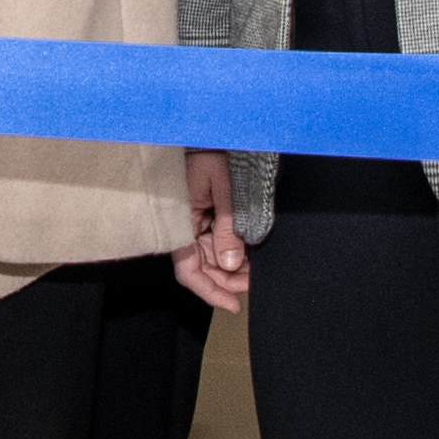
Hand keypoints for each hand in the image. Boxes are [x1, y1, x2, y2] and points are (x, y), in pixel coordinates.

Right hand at [176, 152, 251, 312]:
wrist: (211, 134)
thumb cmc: (210, 153)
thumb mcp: (223, 186)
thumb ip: (227, 225)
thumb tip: (231, 263)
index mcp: (180, 223)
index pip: (188, 270)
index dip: (210, 292)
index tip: (234, 305)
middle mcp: (185, 229)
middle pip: (204, 270)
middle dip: (229, 281)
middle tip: (256, 284)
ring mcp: (196, 225)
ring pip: (214, 260)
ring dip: (235, 269)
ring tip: (258, 269)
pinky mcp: (207, 219)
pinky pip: (220, 245)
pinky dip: (236, 254)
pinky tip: (252, 256)